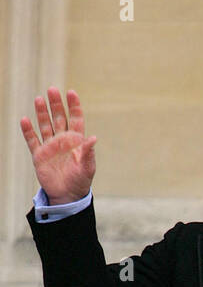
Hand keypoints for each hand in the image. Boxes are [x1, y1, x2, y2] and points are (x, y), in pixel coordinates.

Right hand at [20, 88, 96, 204]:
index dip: (73, 106)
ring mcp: (50, 146)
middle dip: (56, 104)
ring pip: (45, 125)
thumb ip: (88, 153)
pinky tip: (25, 120)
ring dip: (42, 113)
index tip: (71, 93)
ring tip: (39, 99)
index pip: (75, 119)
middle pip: (58, 117)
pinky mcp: (39, 155)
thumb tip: (94, 138)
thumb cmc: (80, 182)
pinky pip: (32, 140)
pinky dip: (28, 131)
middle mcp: (62, 140)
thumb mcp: (87, 168)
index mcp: (76, 141)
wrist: (67, 196)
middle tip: (52, 89)